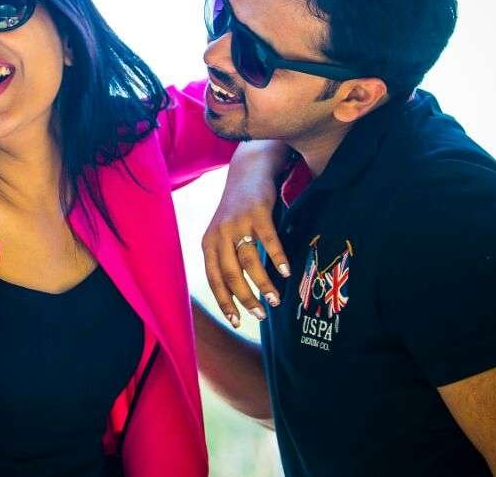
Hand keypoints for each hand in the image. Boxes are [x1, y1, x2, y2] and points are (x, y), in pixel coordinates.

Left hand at [202, 159, 288, 327]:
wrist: (247, 173)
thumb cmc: (237, 210)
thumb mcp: (223, 234)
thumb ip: (226, 259)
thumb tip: (238, 294)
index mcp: (209, 244)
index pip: (214, 280)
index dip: (225, 302)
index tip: (237, 321)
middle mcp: (219, 235)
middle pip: (231, 275)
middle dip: (245, 299)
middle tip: (261, 315)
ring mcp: (237, 223)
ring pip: (250, 261)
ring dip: (264, 284)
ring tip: (275, 300)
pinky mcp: (257, 213)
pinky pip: (269, 241)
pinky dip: (278, 258)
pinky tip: (286, 272)